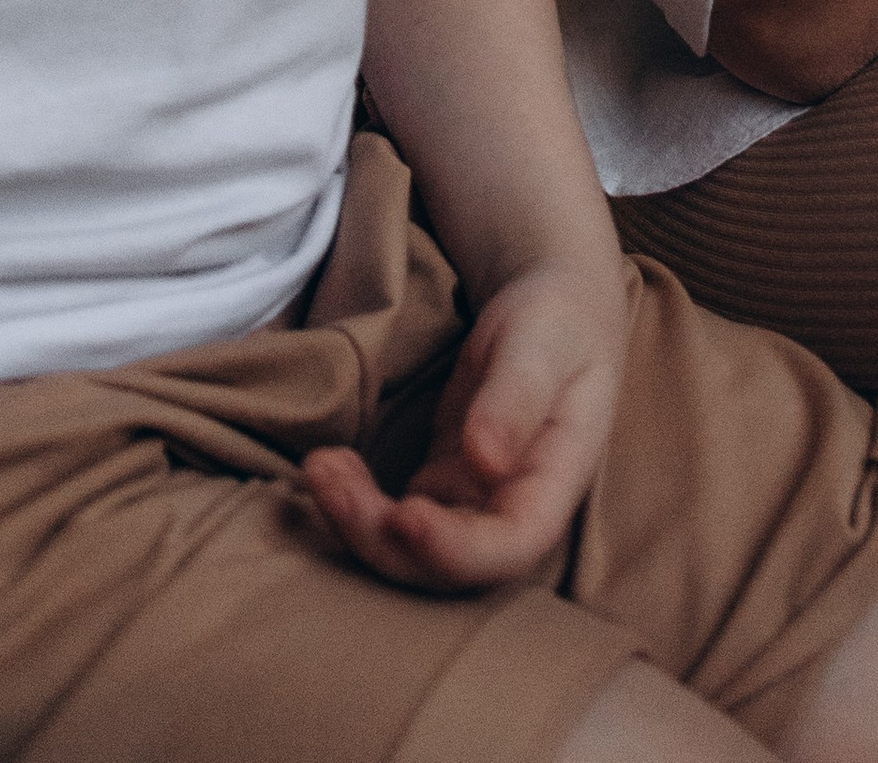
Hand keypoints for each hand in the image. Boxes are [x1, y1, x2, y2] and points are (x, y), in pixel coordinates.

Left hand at [301, 259, 626, 593]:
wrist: (549, 312)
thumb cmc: (557, 322)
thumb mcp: (542, 343)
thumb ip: (517, 398)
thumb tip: (486, 461)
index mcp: (555, 482)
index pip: (513, 545)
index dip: (457, 550)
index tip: (405, 515)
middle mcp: (513, 509)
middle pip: (449, 565)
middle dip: (382, 538)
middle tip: (330, 478)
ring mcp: (474, 504)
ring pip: (412, 550)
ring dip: (359, 524)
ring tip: (321, 466)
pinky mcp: (441, 488)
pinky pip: (395, 519)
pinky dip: (356, 504)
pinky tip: (330, 465)